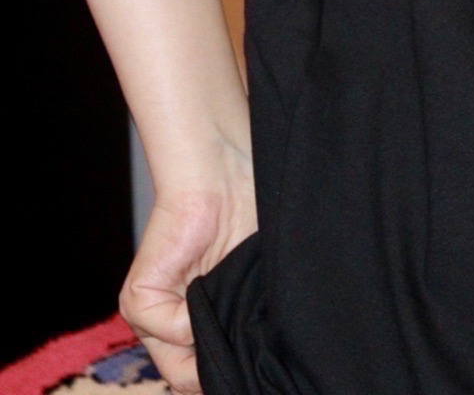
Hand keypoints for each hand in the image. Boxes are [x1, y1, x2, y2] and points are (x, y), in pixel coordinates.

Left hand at [121, 178, 256, 392]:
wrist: (224, 173)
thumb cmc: (248, 215)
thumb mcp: (255, 281)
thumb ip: (245, 323)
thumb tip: (254, 369)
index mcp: (197, 321)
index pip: (203, 376)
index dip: (230, 375)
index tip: (259, 368)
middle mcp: (169, 325)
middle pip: (188, 378)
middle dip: (221, 369)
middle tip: (251, 354)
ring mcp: (150, 316)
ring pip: (178, 364)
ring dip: (212, 344)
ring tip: (237, 311)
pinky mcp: (139, 298)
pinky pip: (171, 329)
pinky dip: (194, 317)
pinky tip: (213, 283)